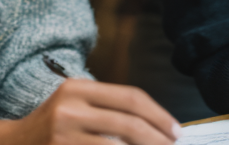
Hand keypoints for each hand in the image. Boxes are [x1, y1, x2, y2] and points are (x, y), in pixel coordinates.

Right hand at [14, 78, 180, 144]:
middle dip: (158, 140)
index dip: (159, 115)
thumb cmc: (52, 128)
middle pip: (129, 123)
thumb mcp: (74, 106)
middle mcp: (70, 108)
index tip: (176, 131)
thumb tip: (156, 126)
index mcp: (77, 88)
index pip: (130, 97)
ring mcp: (64, 134)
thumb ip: (108, 110)